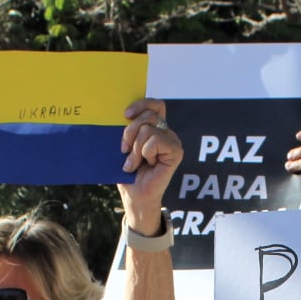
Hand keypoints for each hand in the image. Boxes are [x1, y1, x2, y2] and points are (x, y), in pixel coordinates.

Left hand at [119, 98, 182, 227]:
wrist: (134, 195)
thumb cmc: (128, 172)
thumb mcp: (124, 145)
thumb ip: (129, 128)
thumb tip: (124, 113)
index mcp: (155, 128)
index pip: (155, 105)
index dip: (142, 104)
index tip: (126, 114)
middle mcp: (166, 132)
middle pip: (149, 115)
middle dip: (130, 132)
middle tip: (125, 150)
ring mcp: (172, 141)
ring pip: (149, 129)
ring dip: (136, 149)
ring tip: (134, 163)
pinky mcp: (176, 152)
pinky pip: (156, 141)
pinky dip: (146, 152)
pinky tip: (148, 164)